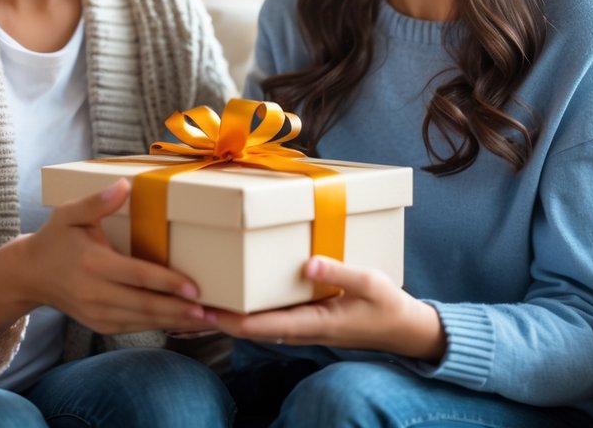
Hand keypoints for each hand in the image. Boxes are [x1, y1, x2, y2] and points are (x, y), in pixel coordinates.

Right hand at [17, 179, 208, 334]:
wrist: (30, 274)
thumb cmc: (55, 239)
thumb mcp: (68, 214)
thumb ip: (96, 201)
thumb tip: (124, 186)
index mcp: (93, 264)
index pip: (137, 276)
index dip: (167, 283)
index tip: (193, 287)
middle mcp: (96, 293)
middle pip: (145, 305)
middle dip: (179, 310)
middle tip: (210, 311)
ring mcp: (97, 313)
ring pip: (143, 321)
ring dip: (176, 322)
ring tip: (206, 319)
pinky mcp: (100, 325)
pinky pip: (136, 328)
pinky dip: (161, 326)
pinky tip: (184, 323)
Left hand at [204, 256, 445, 360]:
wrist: (405, 330)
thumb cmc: (389, 306)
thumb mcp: (370, 283)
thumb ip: (339, 271)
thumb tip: (307, 264)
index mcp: (313, 323)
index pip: (260, 327)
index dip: (228, 320)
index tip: (203, 309)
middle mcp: (302, 329)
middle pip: (250, 328)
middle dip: (220, 317)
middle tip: (187, 299)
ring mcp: (303, 326)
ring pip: (258, 324)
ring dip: (231, 314)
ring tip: (204, 295)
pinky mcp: (307, 319)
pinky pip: (271, 318)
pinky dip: (250, 310)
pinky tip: (238, 295)